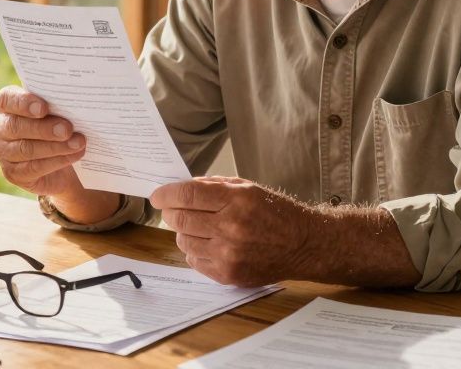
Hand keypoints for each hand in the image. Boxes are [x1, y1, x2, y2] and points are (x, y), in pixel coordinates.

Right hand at [0, 86, 87, 197]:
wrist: (61, 163)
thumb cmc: (57, 125)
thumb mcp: (57, 111)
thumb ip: (57, 105)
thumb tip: (75, 104)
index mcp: (6, 105)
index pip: (7, 100)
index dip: (24, 103)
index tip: (44, 108)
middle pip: (16, 126)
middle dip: (44, 128)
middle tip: (67, 129)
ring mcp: (3, 152)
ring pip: (26, 149)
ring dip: (55, 146)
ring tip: (78, 143)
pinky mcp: (12, 173)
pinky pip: (34, 168)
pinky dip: (57, 161)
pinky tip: (74, 155)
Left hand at [151, 176, 315, 286]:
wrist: (303, 245)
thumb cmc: (275, 213)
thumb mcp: (248, 188)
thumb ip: (214, 186)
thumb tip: (182, 187)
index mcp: (236, 200)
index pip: (188, 194)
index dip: (166, 194)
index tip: (157, 195)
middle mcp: (231, 227)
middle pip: (180, 218)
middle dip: (170, 212)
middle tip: (172, 210)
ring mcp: (229, 254)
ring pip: (184, 241)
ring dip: (184, 232)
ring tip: (198, 227)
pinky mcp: (229, 274)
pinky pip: (195, 261)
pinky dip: (195, 250)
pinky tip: (209, 243)